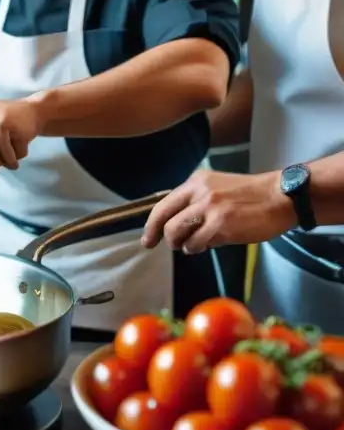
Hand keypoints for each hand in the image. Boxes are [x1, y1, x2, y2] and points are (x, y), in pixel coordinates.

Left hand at [141, 169, 296, 253]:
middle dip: (164, 238)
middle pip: (165, 221)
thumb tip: (173, 223)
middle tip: (168, 246)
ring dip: (184, 244)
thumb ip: (195, 202)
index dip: (151, 225)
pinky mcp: (220, 224)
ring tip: (199, 243)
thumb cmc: (251, 196)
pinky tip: (212, 243)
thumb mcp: (217, 188)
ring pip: (177, 234)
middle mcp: (198, 192)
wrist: (281, 197)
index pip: (162, 205)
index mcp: (196, 182)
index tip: (147, 239)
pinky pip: (196, 244)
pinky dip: (200, 248)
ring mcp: (209, 208)